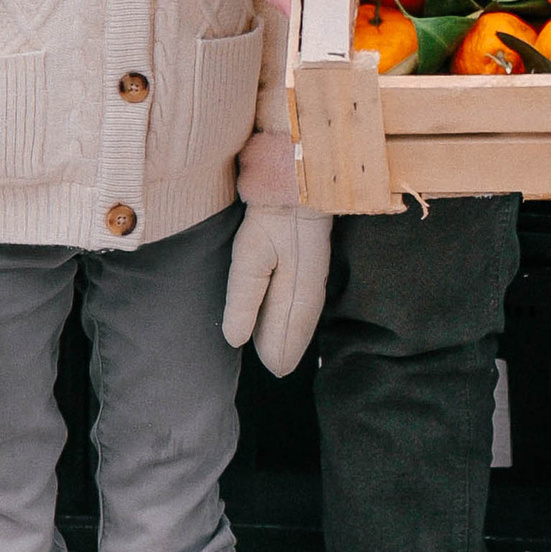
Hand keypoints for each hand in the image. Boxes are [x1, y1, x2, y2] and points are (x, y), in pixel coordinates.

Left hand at [223, 202, 332, 375]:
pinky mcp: (311, 268)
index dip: (277, 356)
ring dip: (286, 334)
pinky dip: (291, 318)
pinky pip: (303, 306)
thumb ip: (245, 299)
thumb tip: (236, 339)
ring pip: (301, 320)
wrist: (299, 182)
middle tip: (270, 365)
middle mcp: (312, 294)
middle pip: (296, 334)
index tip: (269, 368)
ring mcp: (314, 280)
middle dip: (282, 348)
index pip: (289, 342)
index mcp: (300, 297)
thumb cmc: (272, 220)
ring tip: (273, 351)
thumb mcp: (250, 258)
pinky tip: (281, 320)